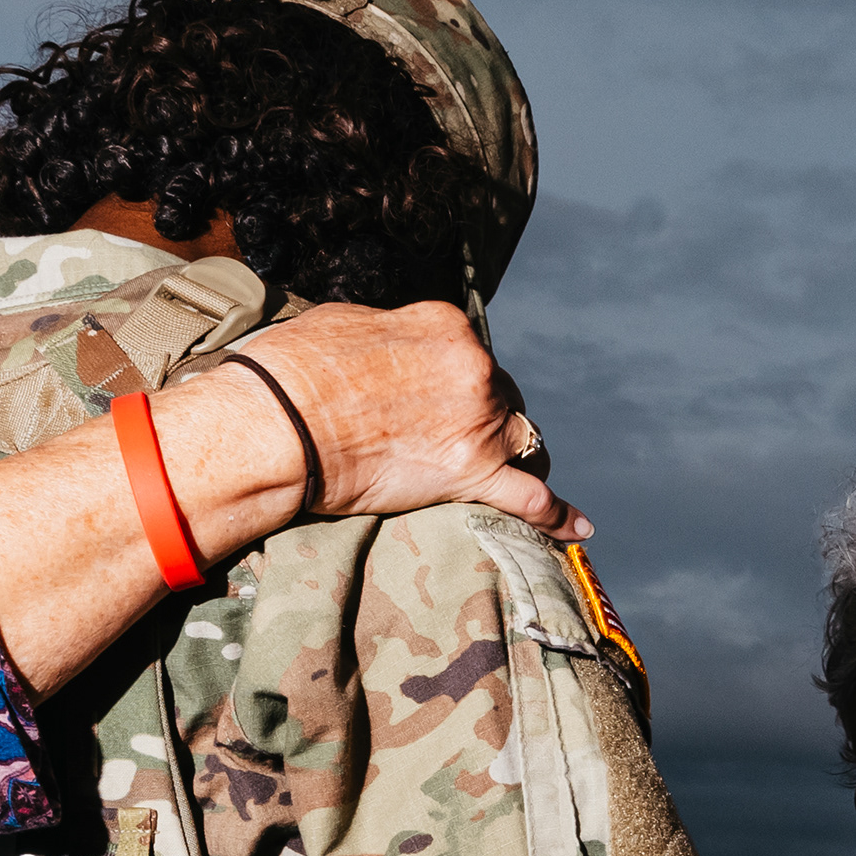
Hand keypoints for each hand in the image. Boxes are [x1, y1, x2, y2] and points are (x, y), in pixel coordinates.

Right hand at [220, 301, 590, 539]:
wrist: (278, 424)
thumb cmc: (294, 373)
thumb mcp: (346, 325)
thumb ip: (388, 335)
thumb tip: (390, 347)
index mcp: (447, 327)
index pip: (471, 354)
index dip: (456, 382)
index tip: (440, 401)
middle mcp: (474, 368)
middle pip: (502, 397)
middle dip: (486, 418)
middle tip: (455, 441)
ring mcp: (480, 422)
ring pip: (523, 439)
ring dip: (515, 456)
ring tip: (508, 474)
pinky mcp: (473, 475)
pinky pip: (531, 498)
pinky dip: (557, 516)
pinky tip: (576, 530)